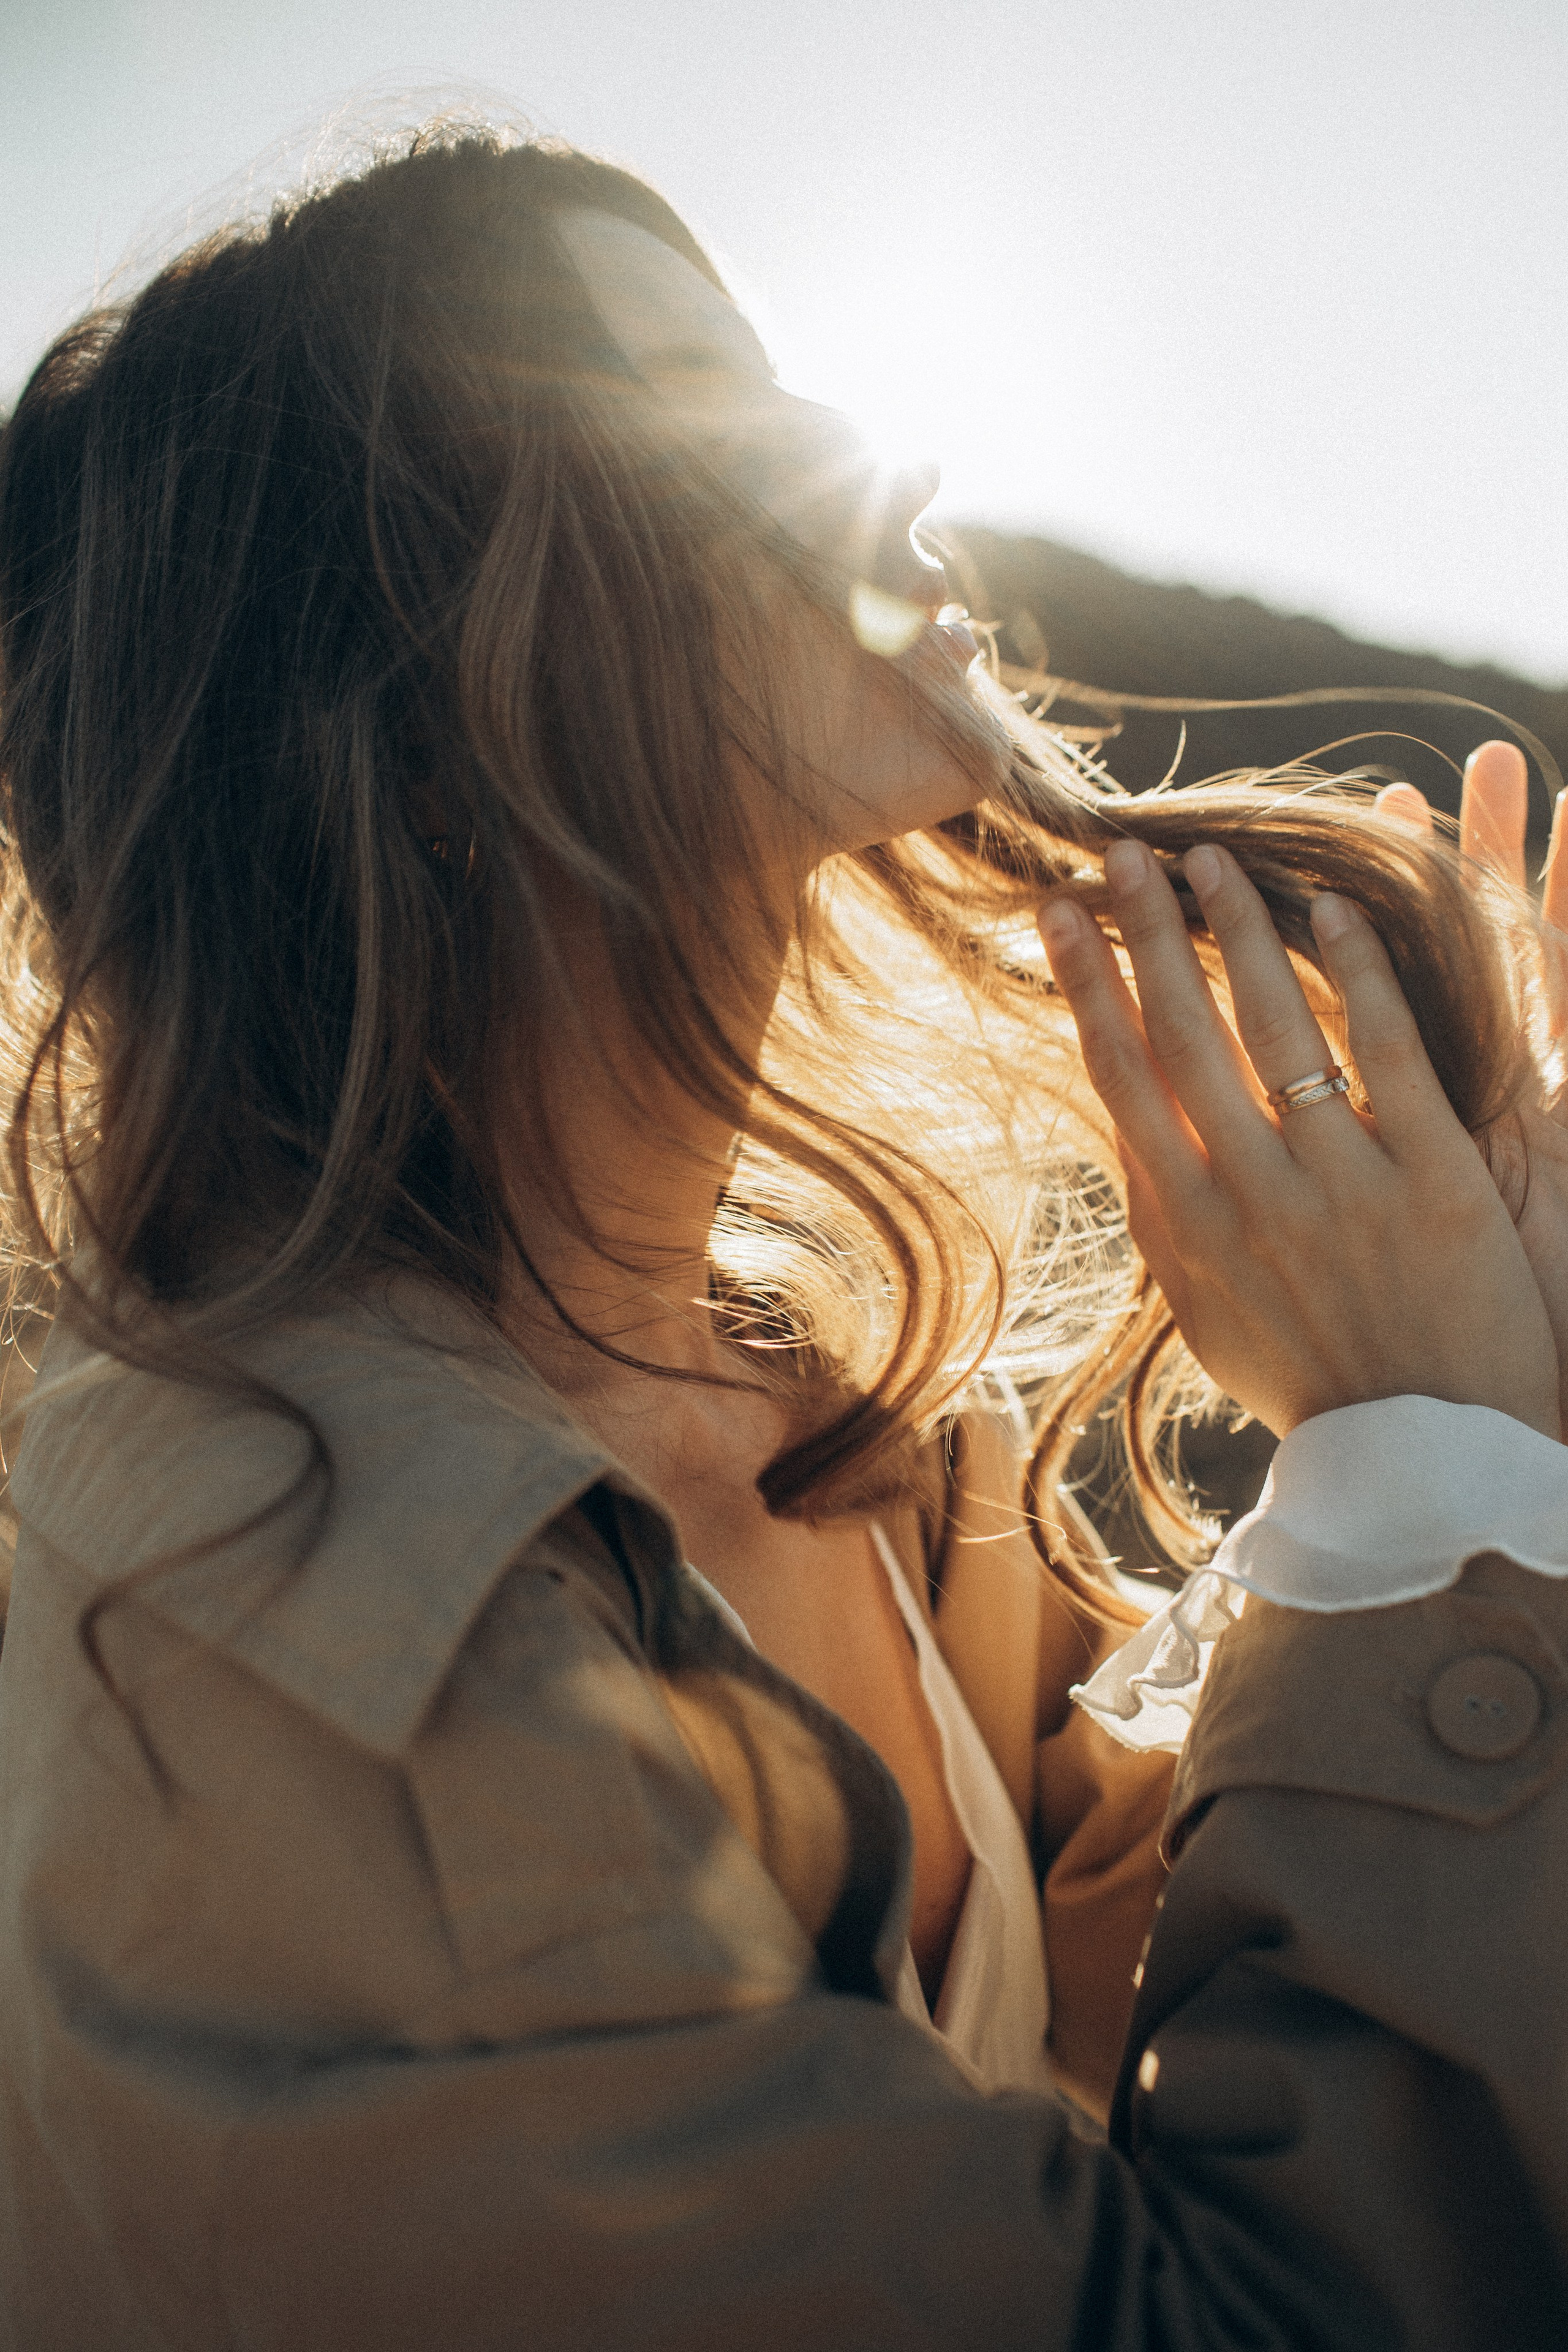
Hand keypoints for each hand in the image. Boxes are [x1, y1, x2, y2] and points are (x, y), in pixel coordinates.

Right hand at [1037, 837, 1559, 1440]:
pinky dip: (1358, 974)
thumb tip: (1124, 1134)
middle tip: (1123, 851)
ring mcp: (1340, 1187)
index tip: (1061, 913)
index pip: (1120, 1078)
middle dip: (1144, 932)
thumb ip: (1167, 1222)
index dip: (1087, 985)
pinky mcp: (1436, 1182)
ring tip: (1214, 858)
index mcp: (1187, 1228)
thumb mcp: (1207, 1316)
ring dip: (1238, 930)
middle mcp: (1248, 1198)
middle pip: (1181, 1035)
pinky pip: (1388, 1053)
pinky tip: (1336, 907)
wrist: (1426, 1462)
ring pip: (1274, 1027)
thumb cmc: (1313, 1385)